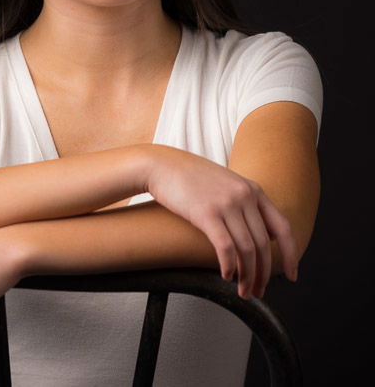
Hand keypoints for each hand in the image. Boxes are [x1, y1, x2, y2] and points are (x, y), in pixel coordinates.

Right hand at [145, 146, 297, 298]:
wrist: (162, 165)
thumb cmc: (190, 177)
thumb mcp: (227, 184)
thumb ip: (246, 203)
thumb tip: (264, 234)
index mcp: (253, 190)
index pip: (283, 227)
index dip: (291, 254)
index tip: (292, 275)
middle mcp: (244, 195)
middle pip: (264, 244)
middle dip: (264, 274)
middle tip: (258, 291)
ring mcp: (226, 203)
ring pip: (247, 250)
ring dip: (247, 276)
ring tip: (243, 290)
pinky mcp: (207, 213)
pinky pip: (226, 247)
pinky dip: (229, 266)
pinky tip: (226, 275)